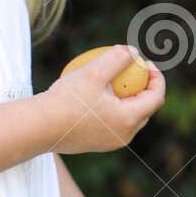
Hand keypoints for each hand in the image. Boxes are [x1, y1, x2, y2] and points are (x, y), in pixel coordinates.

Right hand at [44, 46, 165, 155]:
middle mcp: (123, 136)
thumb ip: (117, 58)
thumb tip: (133, 52)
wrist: (38, 128)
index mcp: (129, 120)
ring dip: (126, 98)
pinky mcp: (95, 144)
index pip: (156, 97)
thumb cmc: (66, 100)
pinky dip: (109, 107)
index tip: (144, 62)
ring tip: (112, 80)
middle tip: (131, 70)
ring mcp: (109, 143)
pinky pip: (111, 123)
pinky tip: (93, 92)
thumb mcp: (94, 72)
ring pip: (128, 117)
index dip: (157, 77)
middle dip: (143, 88)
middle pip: (144, 109)